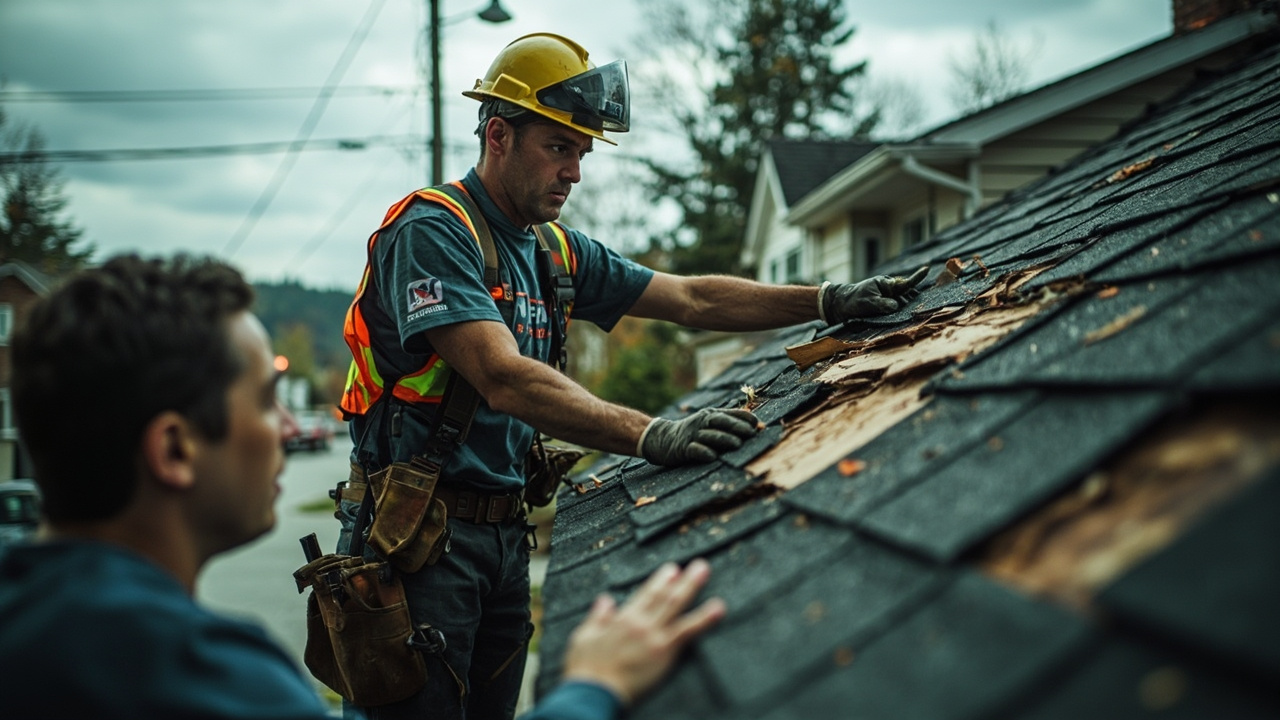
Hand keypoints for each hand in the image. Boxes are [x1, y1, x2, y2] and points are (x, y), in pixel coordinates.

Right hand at [561, 559, 725, 705]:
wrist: (593, 690)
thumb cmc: (586, 668)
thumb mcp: (584, 637)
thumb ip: (597, 617)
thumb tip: (605, 600)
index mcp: (622, 618)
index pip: (645, 594)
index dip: (660, 581)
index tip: (671, 569)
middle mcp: (640, 622)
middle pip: (664, 595)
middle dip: (682, 579)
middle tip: (698, 565)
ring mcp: (653, 635)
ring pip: (676, 605)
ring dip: (692, 587)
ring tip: (705, 572)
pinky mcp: (663, 650)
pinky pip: (687, 631)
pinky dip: (703, 618)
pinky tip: (718, 609)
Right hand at [638, 408, 759, 465]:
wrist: (662, 438)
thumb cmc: (693, 433)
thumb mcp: (708, 423)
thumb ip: (728, 423)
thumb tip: (755, 425)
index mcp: (710, 415)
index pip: (730, 414)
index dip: (743, 418)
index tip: (757, 424)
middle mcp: (702, 422)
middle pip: (720, 422)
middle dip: (736, 427)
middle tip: (751, 433)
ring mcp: (692, 435)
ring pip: (709, 435)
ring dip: (724, 439)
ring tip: (737, 444)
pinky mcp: (683, 448)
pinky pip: (694, 449)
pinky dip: (704, 452)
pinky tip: (713, 457)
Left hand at [820, 266, 928, 323]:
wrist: (840, 306)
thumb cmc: (853, 301)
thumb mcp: (867, 302)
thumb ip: (882, 304)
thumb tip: (896, 306)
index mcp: (885, 284)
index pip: (904, 282)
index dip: (916, 277)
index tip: (927, 269)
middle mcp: (889, 291)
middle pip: (907, 295)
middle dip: (914, 299)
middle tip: (918, 306)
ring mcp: (888, 300)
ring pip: (903, 304)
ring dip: (907, 309)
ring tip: (907, 314)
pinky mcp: (885, 310)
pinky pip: (897, 312)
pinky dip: (900, 315)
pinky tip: (903, 319)